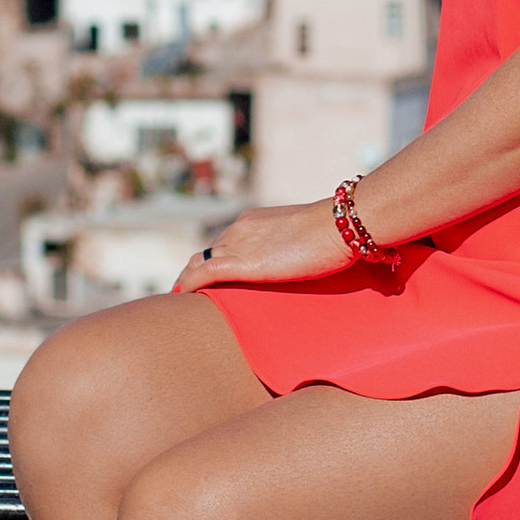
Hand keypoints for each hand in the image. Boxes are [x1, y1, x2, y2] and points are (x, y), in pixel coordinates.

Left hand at [175, 199, 349, 289]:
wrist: (339, 226)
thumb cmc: (332, 233)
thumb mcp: (302, 239)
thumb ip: (288, 247)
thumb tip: (295, 262)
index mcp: (252, 221)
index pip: (222, 242)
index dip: (211, 260)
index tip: (204, 277)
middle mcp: (239, 229)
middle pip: (207, 252)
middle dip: (195, 272)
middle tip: (186, 292)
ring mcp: (239, 244)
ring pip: (199, 262)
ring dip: (188, 280)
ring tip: (180, 299)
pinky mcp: (243, 263)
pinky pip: (204, 273)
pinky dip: (189, 284)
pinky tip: (181, 296)